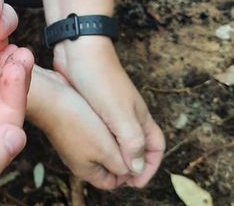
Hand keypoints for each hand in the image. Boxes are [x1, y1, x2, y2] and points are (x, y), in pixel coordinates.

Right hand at [27, 65, 128, 188]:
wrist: (50, 96)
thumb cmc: (76, 122)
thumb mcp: (106, 148)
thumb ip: (122, 163)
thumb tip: (133, 171)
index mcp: (87, 170)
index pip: (112, 182)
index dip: (128, 175)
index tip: (139, 160)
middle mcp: (78, 159)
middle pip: (107, 164)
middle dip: (122, 155)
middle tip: (133, 141)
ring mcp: (73, 142)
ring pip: (101, 146)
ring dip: (113, 139)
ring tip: (122, 127)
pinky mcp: (71, 126)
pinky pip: (92, 131)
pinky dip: (102, 127)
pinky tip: (106, 116)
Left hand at [54, 37, 164, 187]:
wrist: (78, 50)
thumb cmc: (100, 80)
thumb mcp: (119, 114)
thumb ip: (131, 142)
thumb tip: (136, 167)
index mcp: (140, 116)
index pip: (155, 147)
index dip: (149, 167)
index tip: (134, 183)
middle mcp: (127, 113)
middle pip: (137, 144)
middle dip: (131, 164)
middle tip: (116, 180)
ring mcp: (110, 108)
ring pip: (117, 137)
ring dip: (114, 154)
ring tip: (102, 168)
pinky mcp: (93, 104)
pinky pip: (100, 128)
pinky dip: (98, 141)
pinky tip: (86, 146)